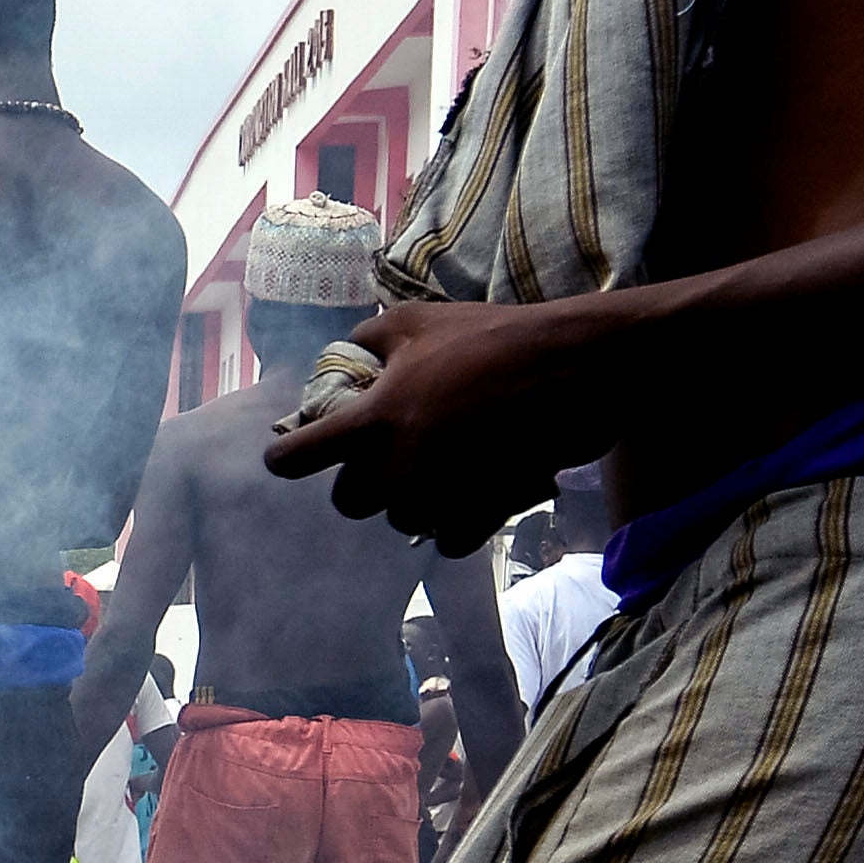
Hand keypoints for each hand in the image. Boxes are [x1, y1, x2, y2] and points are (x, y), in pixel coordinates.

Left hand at [258, 295, 599, 549]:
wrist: (577, 366)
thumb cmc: (495, 336)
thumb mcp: (418, 319)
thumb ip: (366, 340)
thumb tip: (342, 354)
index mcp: (372, 419)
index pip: (295, 459)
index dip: (286, 458)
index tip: (289, 456)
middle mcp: (397, 466)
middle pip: (348, 503)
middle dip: (360, 483)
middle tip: (386, 457)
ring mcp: (439, 495)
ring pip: (400, 521)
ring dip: (412, 501)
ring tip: (441, 467)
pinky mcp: (481, 515)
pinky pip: (446, 542)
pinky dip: (454, 524)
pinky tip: (468, 495)